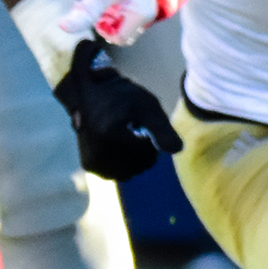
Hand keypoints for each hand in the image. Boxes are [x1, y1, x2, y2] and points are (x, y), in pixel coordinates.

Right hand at [51, 40, 180, 180]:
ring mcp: (93, 161)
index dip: (150, 138)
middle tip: (134, 130)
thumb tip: (178, 150)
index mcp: (110, 134)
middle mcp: (98, 150)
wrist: (89, 95)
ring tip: (125, 137)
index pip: (147, 151)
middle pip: (140, 165)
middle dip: (144, 151)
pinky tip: (117, 146)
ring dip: (134, 159)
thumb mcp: (146, 106)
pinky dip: (123, 163)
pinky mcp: (89, 166)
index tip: (141, 124)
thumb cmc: (121, 97)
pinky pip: (118, 173)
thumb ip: (162, 129)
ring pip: (130, 171)